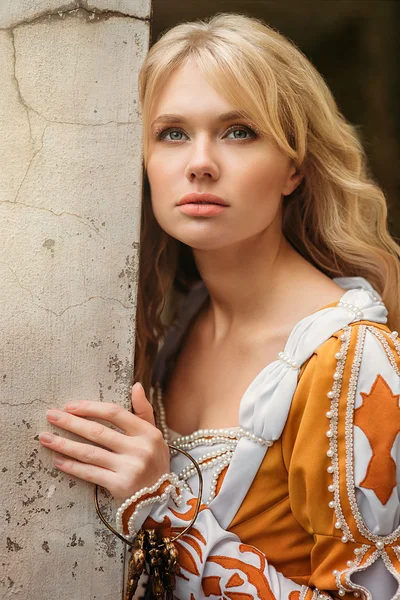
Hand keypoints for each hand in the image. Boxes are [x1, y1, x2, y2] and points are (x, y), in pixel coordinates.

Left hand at [39, 383, 169, 501]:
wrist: (160, 498)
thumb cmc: (154, 461)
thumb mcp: (154, 434)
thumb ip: (144, 410)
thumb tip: (136, 386)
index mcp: (147, 432)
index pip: (115, 413)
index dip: (91, 408)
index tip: (70, 406)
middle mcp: (139, 449)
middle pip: (98, 432)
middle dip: (71, 423)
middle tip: (51, 416)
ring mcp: (129, 468)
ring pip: (90, 453)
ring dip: (65, 444)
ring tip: (45, 438)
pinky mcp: (119, 485)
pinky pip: (90, 473)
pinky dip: (72, 466)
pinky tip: (58, 460)